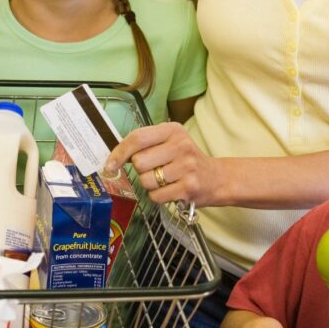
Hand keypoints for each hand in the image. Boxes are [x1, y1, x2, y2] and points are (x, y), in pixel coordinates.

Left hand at [104, 122, 223, 205]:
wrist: (217, 178)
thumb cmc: (187, 161)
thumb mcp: (171, 143)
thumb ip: (145, 145)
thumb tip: (114, 158)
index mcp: (173, 130)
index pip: (138, 138)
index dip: (119, 152)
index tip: (110, 164)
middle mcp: (181, 145)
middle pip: (139, 162)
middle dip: (141, 170)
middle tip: (156, 170)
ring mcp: (186, 167)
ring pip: (146, 181)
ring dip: (150, 185)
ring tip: (166, 181)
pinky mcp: (188, 187)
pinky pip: (156, 196)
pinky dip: (158, 197)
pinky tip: (171, 190)